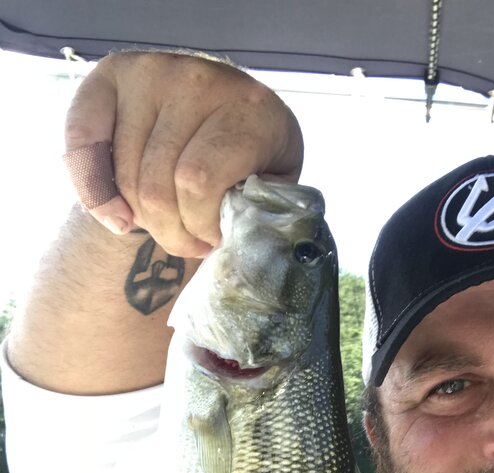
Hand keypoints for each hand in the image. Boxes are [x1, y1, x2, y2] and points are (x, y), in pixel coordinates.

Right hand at [63, 51, 303, 257]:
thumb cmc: (253, 161)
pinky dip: (93, 190)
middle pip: (154, 187)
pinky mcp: (113, 73)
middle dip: (170, 230)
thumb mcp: (270, 186)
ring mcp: (151, 72)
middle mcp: (197, 80)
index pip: (196, 183)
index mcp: (249, 110)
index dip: (199, 225)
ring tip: (167, 220)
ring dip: (141, 217)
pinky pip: (82, 143)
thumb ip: (249, 209)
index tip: (212, 238)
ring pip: (123, 176)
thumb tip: (217, 230)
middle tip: (187, 238)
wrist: (232, 110)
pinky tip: (117, 216)